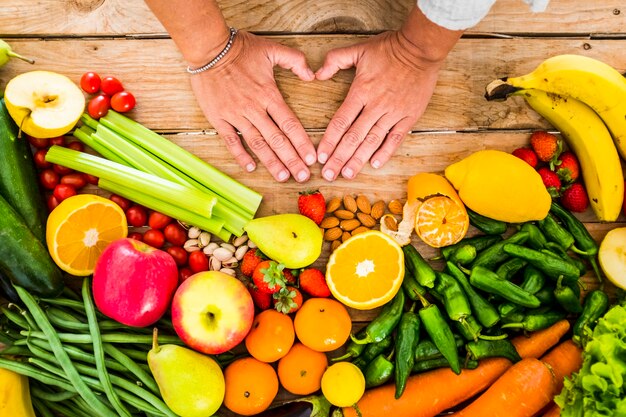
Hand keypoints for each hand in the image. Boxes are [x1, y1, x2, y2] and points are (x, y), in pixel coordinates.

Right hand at [190, 31, 316, 182]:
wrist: (208, 48)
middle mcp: (254, 108)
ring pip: (257, 143)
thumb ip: (295, 60)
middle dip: (292, 160)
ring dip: (271, 162)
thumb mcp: (272, 48)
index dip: (302, 142)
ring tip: (283, 177)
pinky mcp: (218, 118)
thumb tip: (312, 75)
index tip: (311, 158)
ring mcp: (235, 115)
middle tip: (303, 176)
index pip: (290, 123)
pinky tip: (251, 167)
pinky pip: (231, 140)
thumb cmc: (241, 48)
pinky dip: (241, 155)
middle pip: (277, 139)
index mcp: (268, 94)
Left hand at [315, 31, 443, 180]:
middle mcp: (375, 106)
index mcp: (361, 91)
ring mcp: (393, 113)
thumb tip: (317, 74)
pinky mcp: (409, 116)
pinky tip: (374, 164)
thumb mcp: (358, 49)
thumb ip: (335, 60)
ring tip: (347, 174)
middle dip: (339, 158)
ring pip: (372, 141)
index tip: (320, 156)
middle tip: (329, 175)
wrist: (421, 49)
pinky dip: (385, 152)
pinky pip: (395, 138)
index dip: (329, 141)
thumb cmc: (389, 48)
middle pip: (353, 137)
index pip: (340, 121)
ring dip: (358, 160)